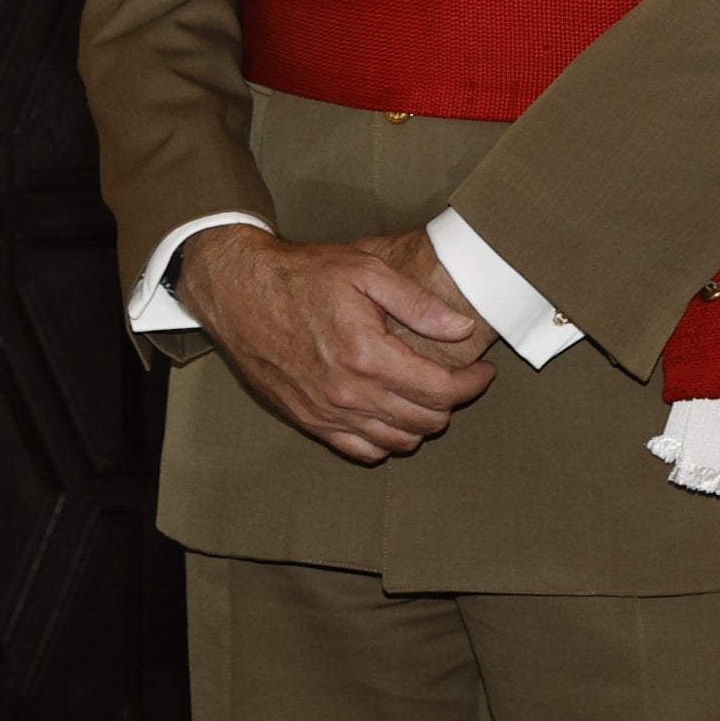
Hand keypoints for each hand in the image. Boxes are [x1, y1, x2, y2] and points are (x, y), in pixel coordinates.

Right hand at [179, 224, 495, 463]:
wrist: (237, 290)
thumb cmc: (300, 275)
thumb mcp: (364, 270)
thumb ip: (418, 304)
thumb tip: (461, 330)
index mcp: (366, 354)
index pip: (441, 389)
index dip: (473, 383)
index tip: (482, 371)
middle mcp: (346, 391)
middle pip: (424, 420)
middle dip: (451, 402)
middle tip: (456, 379)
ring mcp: (324, 411)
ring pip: (397, 441)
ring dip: (421, 423)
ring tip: (425, 396)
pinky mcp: (306, 419)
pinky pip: (360, 449)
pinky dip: (385, 441)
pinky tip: (390, 415)